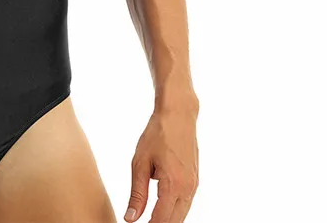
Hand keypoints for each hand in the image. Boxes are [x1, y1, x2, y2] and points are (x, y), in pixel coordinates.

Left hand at [124, 106, 198, 222]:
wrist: (178, 115)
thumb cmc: (157, 134)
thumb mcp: (140, 162)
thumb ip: (137, 193)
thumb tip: (131, 218)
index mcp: (173, 185)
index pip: (161, 220)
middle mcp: (188, 189)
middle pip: (174, 222)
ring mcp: (194, 185)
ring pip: (182, 215)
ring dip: (167, 219)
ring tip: (149, 218)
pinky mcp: (195, 180)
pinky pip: (185, 204)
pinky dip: (174, 210)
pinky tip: (161, 207)